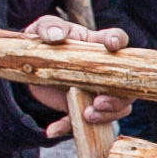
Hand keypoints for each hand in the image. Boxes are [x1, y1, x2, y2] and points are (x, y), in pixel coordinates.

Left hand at [20, 16, 132, 135]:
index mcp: (97, 44)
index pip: (117, 39)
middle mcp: (104, 70)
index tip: (112, 47)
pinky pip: (82, 122)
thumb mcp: (42, 29)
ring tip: (86, 115)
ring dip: (106, 115)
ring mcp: (95, 90)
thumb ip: (48, 27)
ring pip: (116, 107)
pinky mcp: (80, 107)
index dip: (118, 42)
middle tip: (99, 102)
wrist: (30, 66)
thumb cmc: (45, 40)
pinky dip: (69, 128)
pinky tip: (53, 130)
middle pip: (126, 84)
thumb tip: (55, 37)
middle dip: (118, 97)